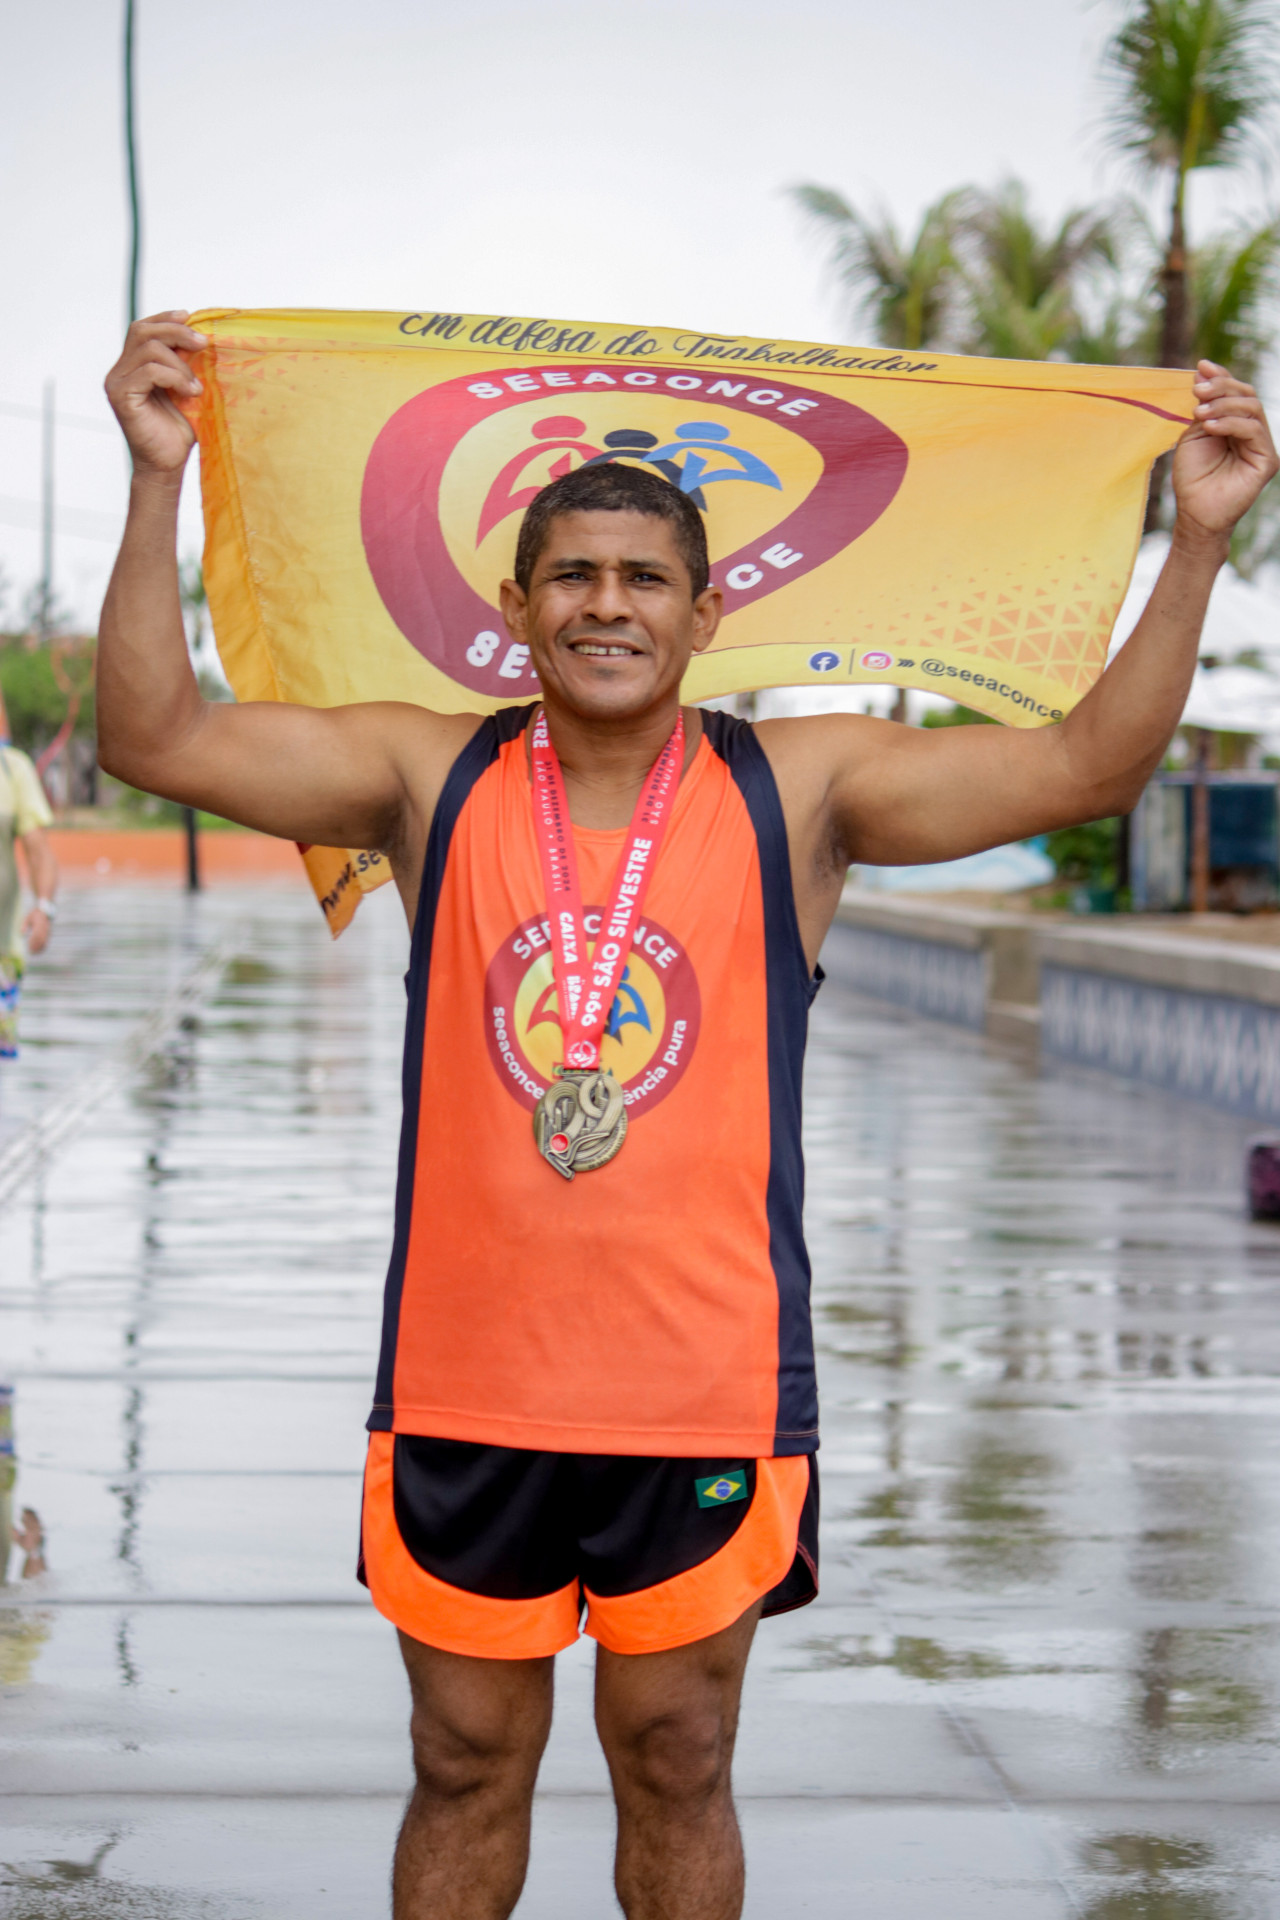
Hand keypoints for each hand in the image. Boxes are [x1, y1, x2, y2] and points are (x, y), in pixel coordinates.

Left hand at [22, 906, 50, 955]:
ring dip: (40, 947)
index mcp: (38, 924)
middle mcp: (44, 928)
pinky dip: (43, 946)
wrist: (45, 911)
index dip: (32, 942)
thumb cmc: (34, 914)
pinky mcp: (49, 933)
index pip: (36, 935)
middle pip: (40, 939)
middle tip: (31, 952)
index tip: (28, 947)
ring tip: (35, 953)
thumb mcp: (27, 918)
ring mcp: (47, 931)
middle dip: (36, 946)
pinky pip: (47, 940)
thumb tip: (21, 934)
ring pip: (44, 941)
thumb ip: (24, 925)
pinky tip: (40, 950)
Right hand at [104, 311, 206, 475]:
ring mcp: (117, 382)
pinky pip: (149, 371)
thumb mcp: (186, 388)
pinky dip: (175, 377)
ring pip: (148, 348)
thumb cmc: (179, 430)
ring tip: (197, 385)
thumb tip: (203, 336)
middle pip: (142, 330)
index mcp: (132, 365)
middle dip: (176, 331)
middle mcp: (120, 370)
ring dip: (180, 362)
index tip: (190, 316)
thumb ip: (186, 363)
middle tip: (203, 344)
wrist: (168, 465)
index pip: (143, 328)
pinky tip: (191, 392)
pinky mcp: (121, 396)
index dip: (165, 318)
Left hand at [1173, 361, 1278, 543]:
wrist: (1194, 513)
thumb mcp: (1194, 434)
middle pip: (1247, 396)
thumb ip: (1203, 407)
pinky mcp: (1267, 460)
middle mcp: (1252, 432)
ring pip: (1253, 409)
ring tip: (1199, 412)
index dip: (1221, 377)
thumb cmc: (1192, 477)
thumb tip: (1204, 369)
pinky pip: (1254, 431)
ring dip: (1224, 405)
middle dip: (1222, 388)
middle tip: (1198, 390)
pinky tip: (1210, 426)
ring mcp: (1262, 445)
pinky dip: (1231, 424)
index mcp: (1236, 424)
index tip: (1201, 367)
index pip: (1236, 393)